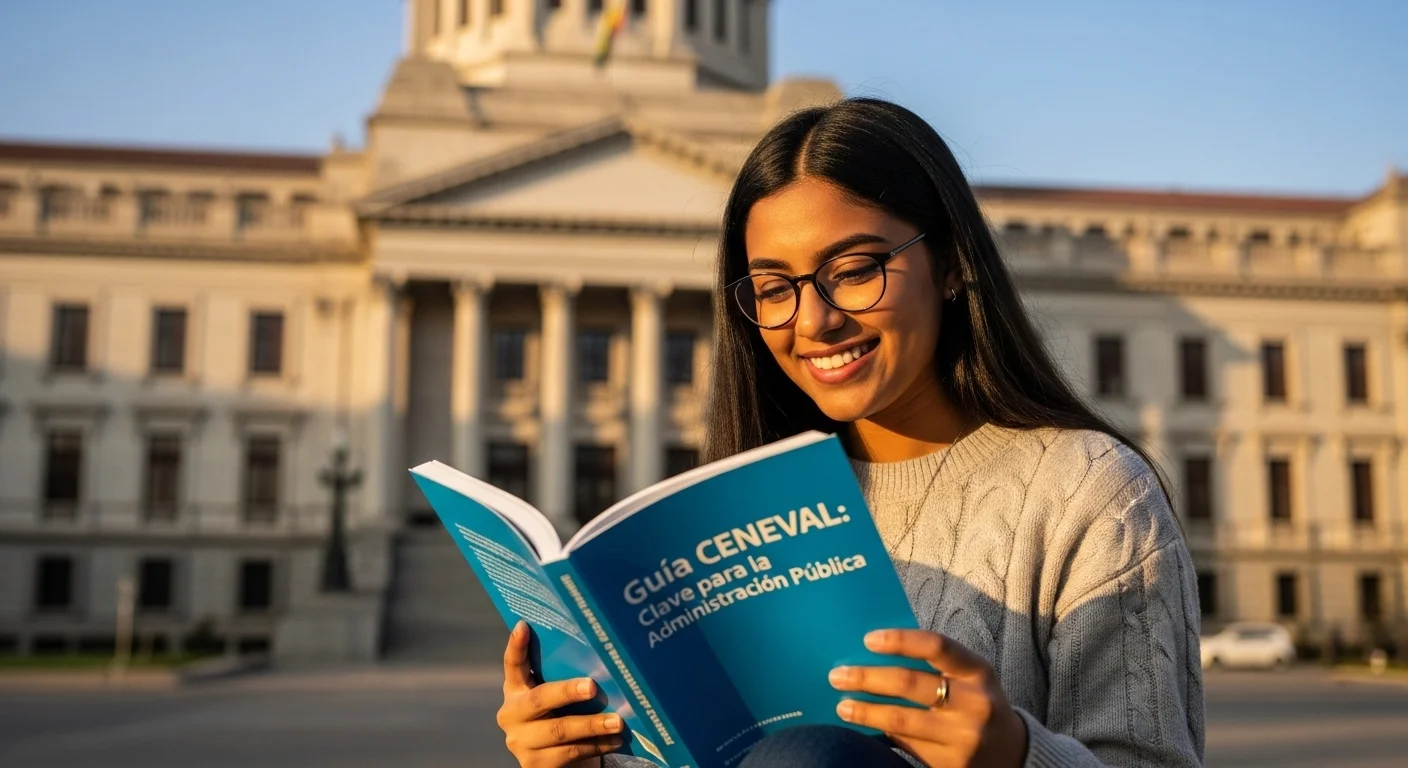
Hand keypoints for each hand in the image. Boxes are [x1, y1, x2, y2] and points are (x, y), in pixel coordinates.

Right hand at [497, 621, 624, 766]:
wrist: (556, 763)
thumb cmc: (561, 717)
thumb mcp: (556, 698)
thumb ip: (561, 677)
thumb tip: (597, 649)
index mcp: (515, 691)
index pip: (512, 665)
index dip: (516, 646)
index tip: (524, 626)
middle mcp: (511, 715)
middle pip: (539, 700)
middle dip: (567, 692)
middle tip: (592, 686)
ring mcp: (521, 742)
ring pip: (559, 731)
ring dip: (592, 725)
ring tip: (618, 721)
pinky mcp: (535, 766)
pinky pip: (570, 753)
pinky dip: (596, 745)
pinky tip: (614, 740)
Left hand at [829, 629, 1026, 767]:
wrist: (1010, 752)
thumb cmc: (976, 702)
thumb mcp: (968, 677)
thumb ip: (932, 665)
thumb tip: (871, 653)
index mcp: (977, 671)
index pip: (936, 646)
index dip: (900, 640)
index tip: (868, 639)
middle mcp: (974, 703)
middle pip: (910, 684)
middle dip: (867, 678)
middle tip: (837, 675)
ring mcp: (963, 738)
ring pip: (902, 720)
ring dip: (865, 711)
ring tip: (842, 706)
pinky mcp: (952, 764)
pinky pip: (906, 746)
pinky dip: (882, 735)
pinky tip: (864, 730)